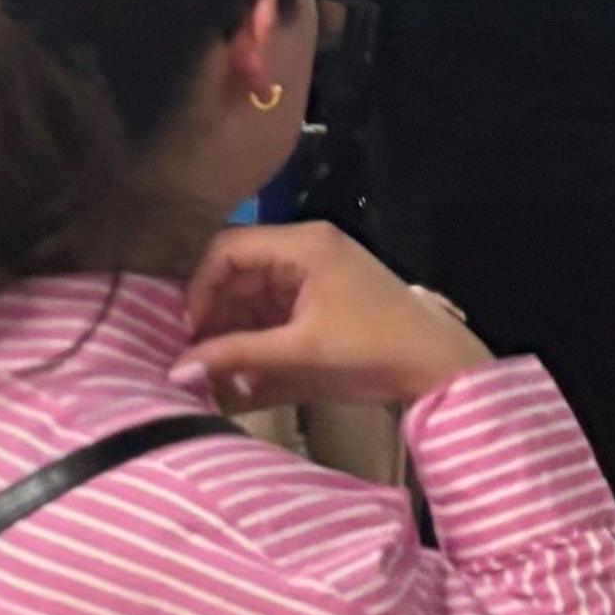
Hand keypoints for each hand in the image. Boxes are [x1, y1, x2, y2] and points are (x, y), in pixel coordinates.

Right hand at [172, 222, 491, 411]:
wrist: (439, 366)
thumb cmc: (373, 349)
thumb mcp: (300, 351)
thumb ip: (236, 355)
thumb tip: (175, 370)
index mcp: (304, 245)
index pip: (226, 248)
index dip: (200, 288)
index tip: (188, 331)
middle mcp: (307, 249)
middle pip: (237, 272)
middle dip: (215, 315)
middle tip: (198, 357)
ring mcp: (317, 273)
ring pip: (252, 294)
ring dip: (233, 330)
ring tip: (220, 370)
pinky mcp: (323, 298)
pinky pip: (274, 310)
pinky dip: (256, 336)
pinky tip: (246, 370)